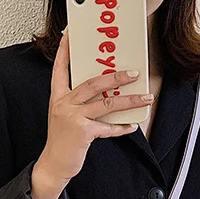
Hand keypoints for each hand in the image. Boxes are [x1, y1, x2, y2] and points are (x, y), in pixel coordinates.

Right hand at [38, 27, 152, 182]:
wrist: (54, 164)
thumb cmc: (62, 140)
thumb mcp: (65, 116)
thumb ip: (80, 102)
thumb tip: (106, 93)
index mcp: (58, 97)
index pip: (60, 68)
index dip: (65, 50)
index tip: (71, 34)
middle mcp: (64, 104)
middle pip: (93, 83)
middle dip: (116, 76)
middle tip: (133, 72)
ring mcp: (72, 117)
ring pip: (106, 104)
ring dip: (129, 100)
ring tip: (145, 97)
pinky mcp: (82, 131)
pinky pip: (108, 127)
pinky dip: (122, 127)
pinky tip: (132, 125)